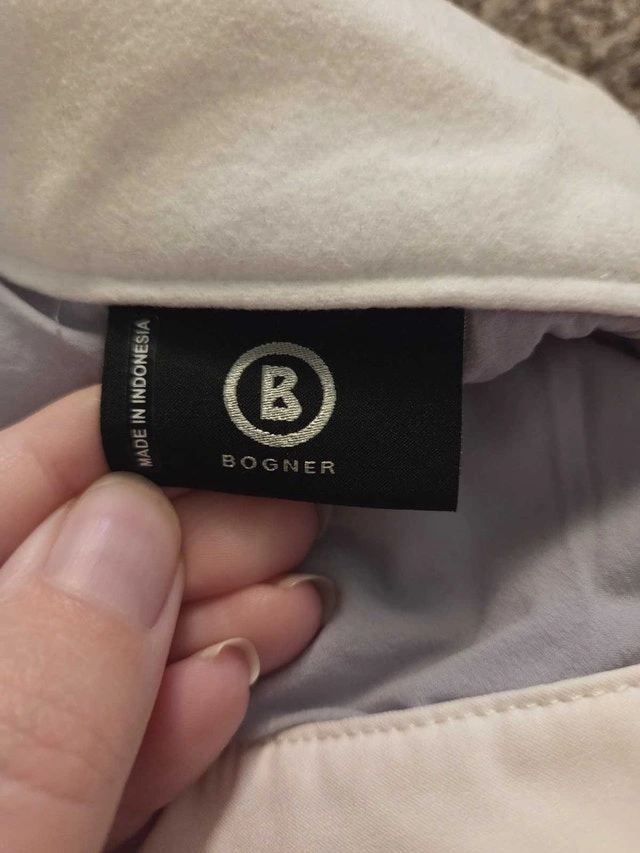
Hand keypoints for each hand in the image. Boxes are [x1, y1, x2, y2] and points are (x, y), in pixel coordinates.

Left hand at [0, 387, 331, 850]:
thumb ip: (47, 695)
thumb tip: (130, 521)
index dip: (89, 446)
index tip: (200, 414)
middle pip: (60, 580)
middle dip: (180, 538)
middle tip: (290, 516)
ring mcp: (13, 757)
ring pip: (94, 664)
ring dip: (202, 623)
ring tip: (296, 595)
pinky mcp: (47, 827)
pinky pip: (102, 754)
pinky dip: (171, 718)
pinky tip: (230, 681)